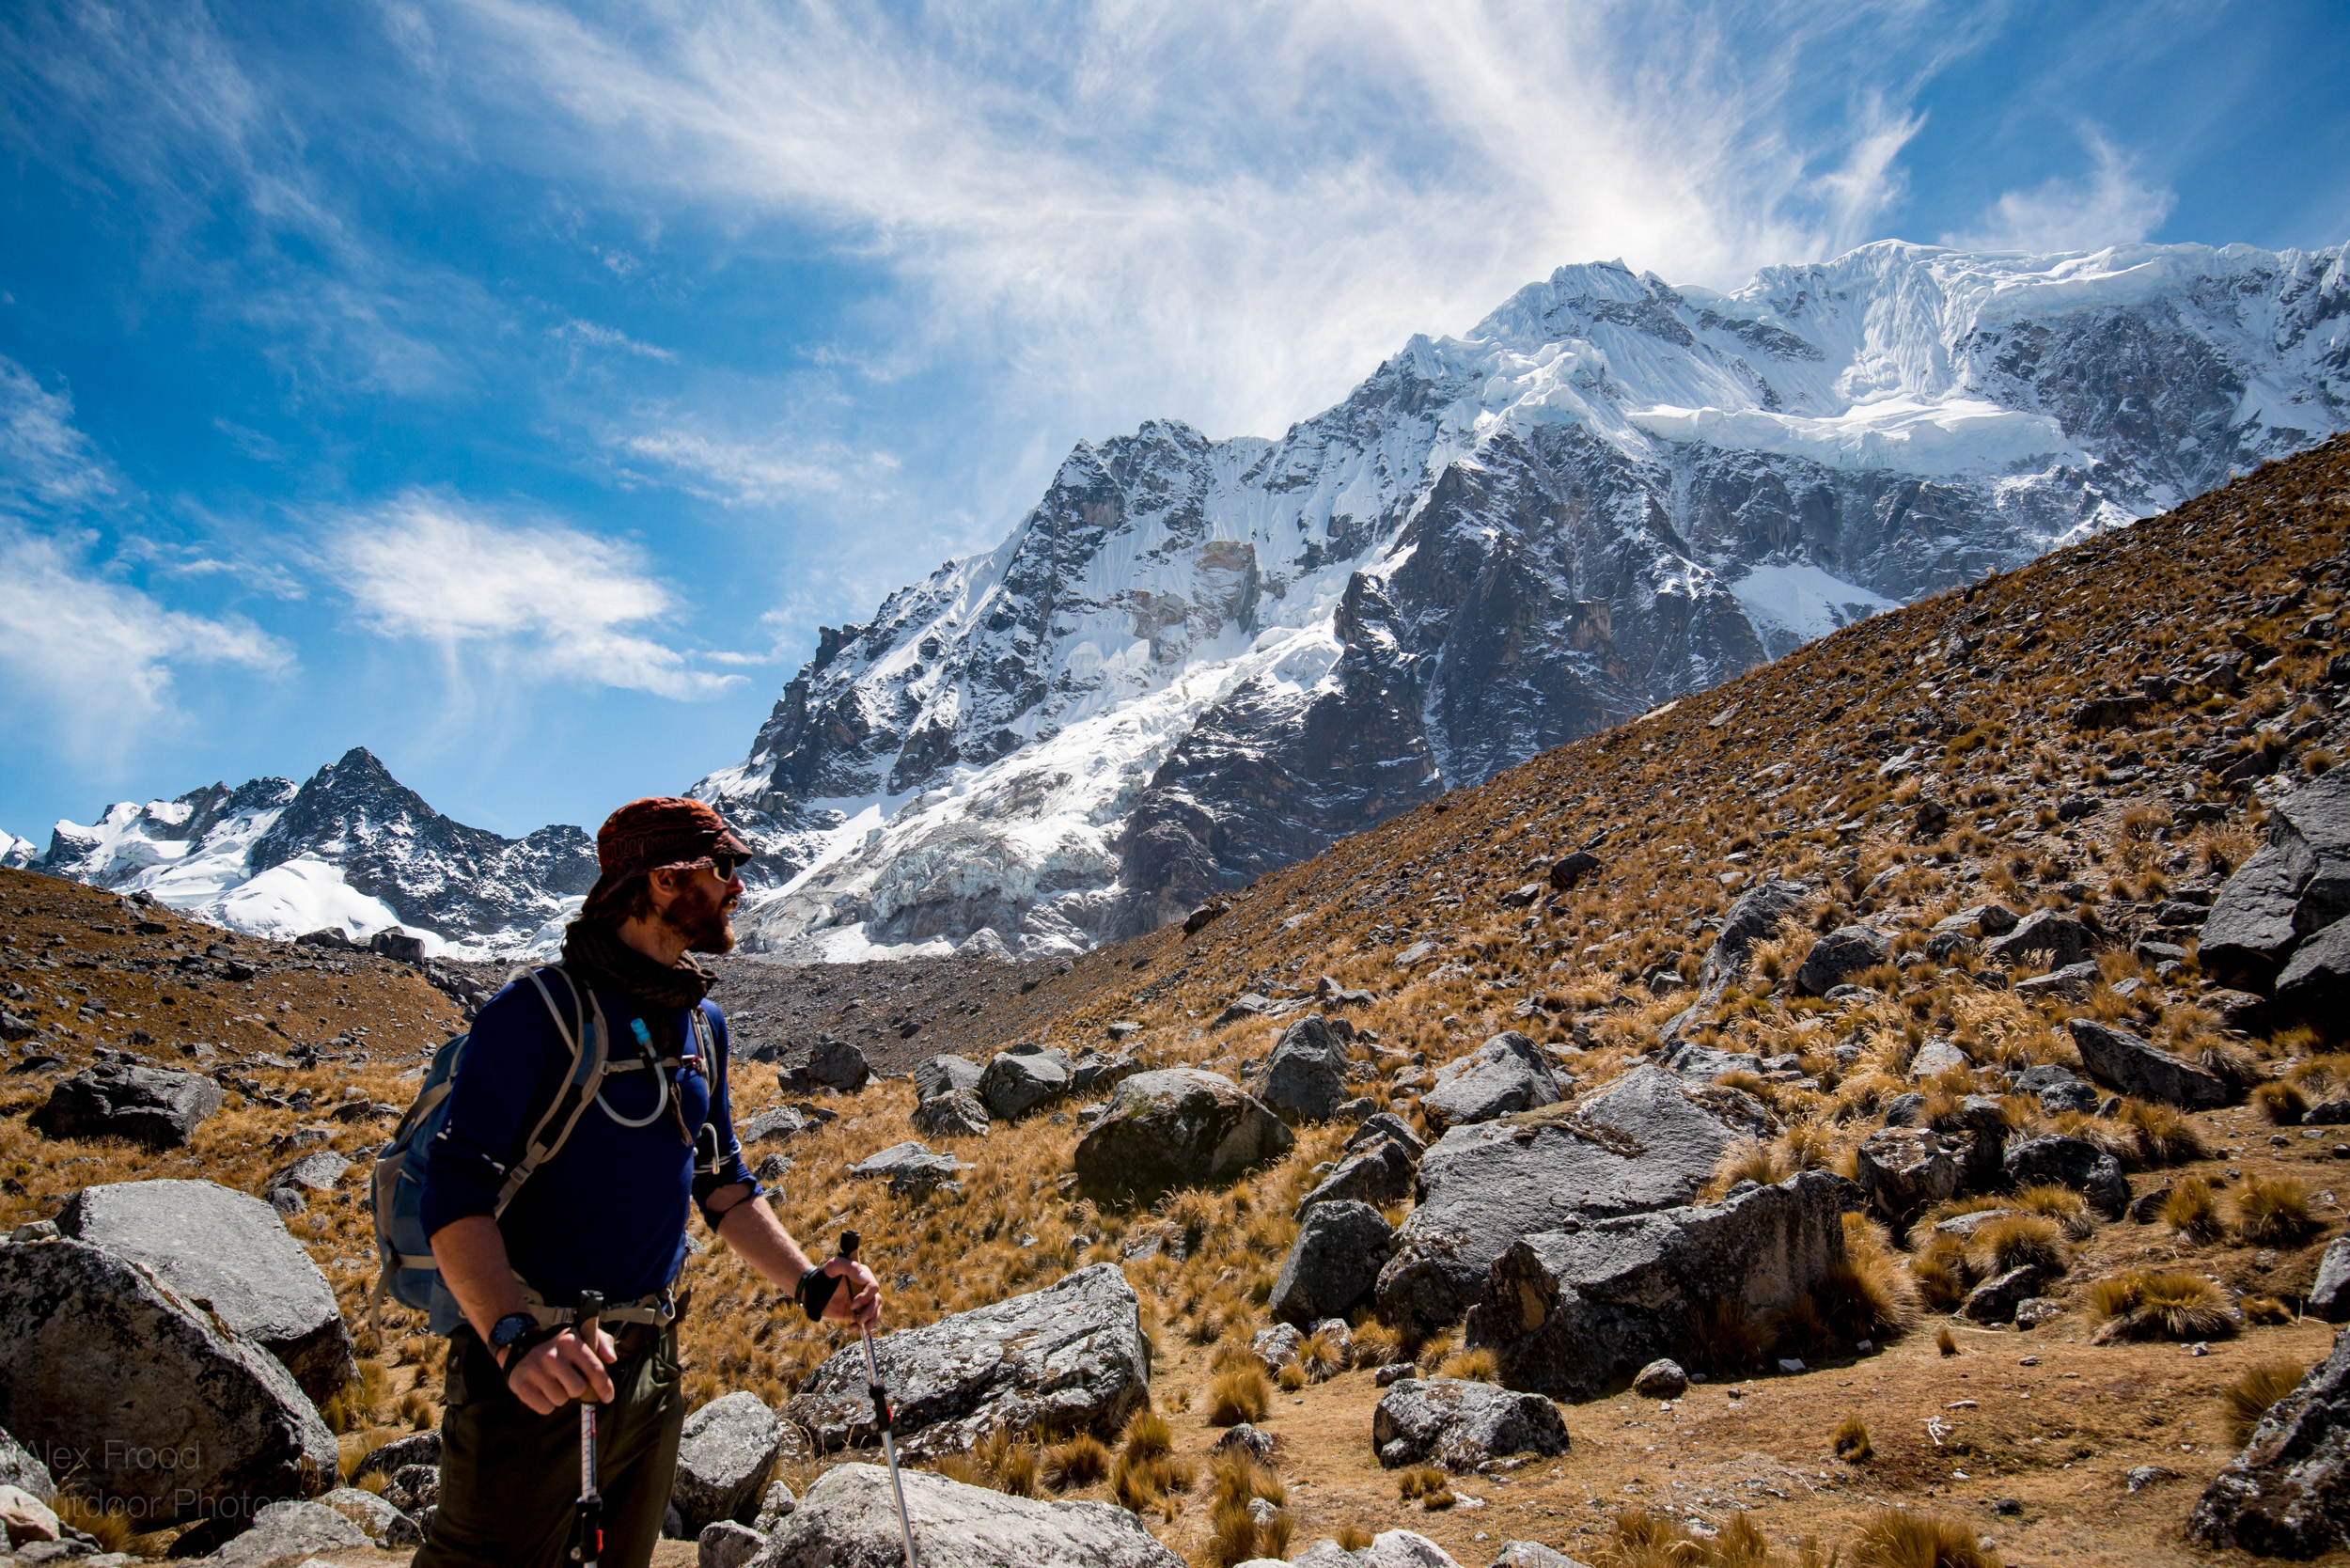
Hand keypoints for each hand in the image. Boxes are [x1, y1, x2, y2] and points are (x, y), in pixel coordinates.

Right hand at [498, 1326, 615, 1414]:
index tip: (607, 1398)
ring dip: (560, 1396)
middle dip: (576, 1389)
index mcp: (570, 1343)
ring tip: (553, 1382)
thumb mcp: (582, 1335)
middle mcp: (552, 1356)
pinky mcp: (523, 1386)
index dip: (604, 1387)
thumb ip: (602, 1343)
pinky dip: (547, 1404)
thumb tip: (612, 1359)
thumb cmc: (560, 1345)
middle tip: (568, 1380)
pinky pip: (546, 1408)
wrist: (520, 1345)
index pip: (594, 1370)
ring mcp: (536, 1371)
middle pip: (578, 1390)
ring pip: (561, 1401)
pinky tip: (542, 1390)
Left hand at [815, 1257, 882, 1328]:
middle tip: (859, 1320)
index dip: (866, 1297)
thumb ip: (849, 1268)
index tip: (853, 1304)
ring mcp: (861, 1301)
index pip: (873, 1287)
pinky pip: (865, 1320)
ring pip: (875, 1311)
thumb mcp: (834, 1266)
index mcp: (863, 1276)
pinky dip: (861, 1327)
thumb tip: (865, 1279)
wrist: (813, 1290)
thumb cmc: (824, 1275)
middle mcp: (865, 1289)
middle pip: (877, 1300)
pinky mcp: (856, 1312)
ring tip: (861, 1327)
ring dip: (871, 1320)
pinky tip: (852, 1328)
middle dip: (870, 1312)